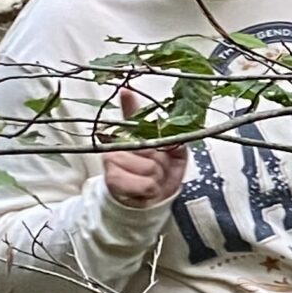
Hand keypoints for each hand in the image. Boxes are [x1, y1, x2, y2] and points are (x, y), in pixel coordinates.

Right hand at [100, 86, 189, 209]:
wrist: (146, 202)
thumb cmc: (160, 175)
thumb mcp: (174, 156)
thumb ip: (175, 142)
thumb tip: (179, 138)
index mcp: (134, 135)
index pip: (130, 115)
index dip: (130, 103)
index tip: (127, 90)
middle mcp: (120, 144)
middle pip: (150, 148)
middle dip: (162, 162)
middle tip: (159, 169)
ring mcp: (113, 160)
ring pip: (150, 167)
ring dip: (158, 179)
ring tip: (153, 181)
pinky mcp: (112, 178)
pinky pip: (145, 183)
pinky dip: (151, 190)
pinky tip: (146, 190)